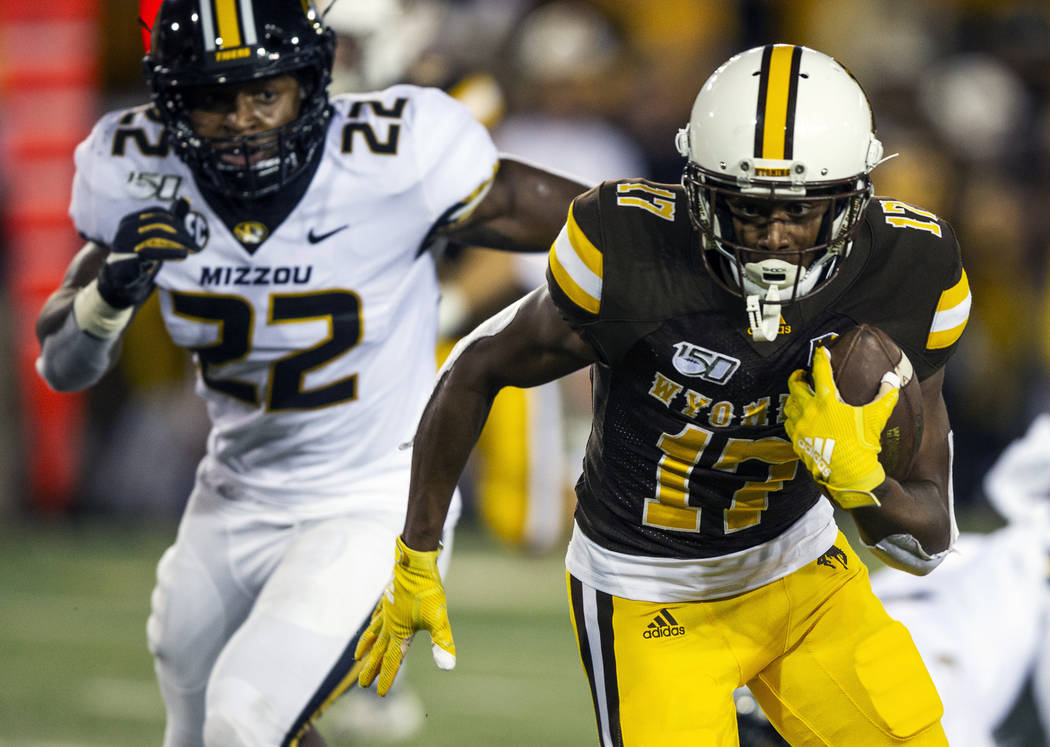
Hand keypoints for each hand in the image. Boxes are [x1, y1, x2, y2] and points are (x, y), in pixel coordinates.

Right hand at [98, 198, 198, 307]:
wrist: (122, 281)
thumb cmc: (141, 255)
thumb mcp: (156, 236)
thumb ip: (171, 219)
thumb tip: (186, 199)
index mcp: (131, 220)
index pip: (158, 213)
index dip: (177, 222)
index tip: (189, 235)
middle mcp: (126, 229)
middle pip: (159, 224)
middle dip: (181, 234)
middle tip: (195, 245)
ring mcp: (124, 244)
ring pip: (156, 236)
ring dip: (178, 243)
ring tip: (191, 250)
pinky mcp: (126, 259)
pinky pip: (151, 253)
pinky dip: (170, 253)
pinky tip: (182, 255)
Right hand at [355, 536, 454, 695]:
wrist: (415, 561)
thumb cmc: (428, 590)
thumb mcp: (439, 618)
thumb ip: (442, 642)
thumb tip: (448, 667)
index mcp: (400, 632)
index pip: (392, 660)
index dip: (387, 677)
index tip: (380, 693)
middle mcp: (389, 624)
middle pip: (378, 651)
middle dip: (371, 668)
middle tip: (362, 684)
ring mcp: (387, 610)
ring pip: (373, 634)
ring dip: (367, 648)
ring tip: (358, 658)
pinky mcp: (388, 598)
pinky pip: (376, 616)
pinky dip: (372, 626)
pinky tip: (371, 625)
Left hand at [784, 347, 898, 508]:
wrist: (847, 473)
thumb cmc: (861, 445)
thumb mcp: (875, 418)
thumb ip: (884, 396)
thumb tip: (892, 378)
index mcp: (826, 402)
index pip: (821, 373)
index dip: (821, 359)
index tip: (821, 351)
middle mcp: (809, 411)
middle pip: (795, 387)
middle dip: (798, 377)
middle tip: (802, 374)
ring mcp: (800, 427)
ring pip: (789, 405)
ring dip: (793, 398)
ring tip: (799, 395)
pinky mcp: (796, 441)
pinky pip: (789, 424)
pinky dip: (792, 417)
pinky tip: (798, 418)